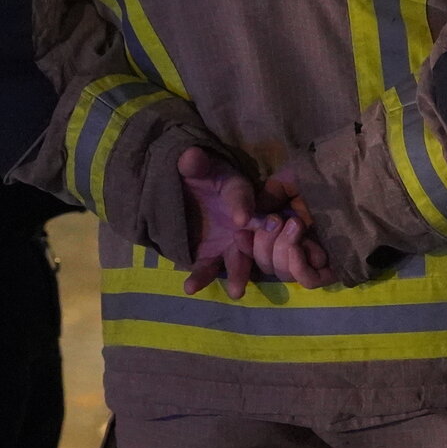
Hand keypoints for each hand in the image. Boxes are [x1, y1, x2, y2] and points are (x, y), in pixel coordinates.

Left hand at [178, 146, 261, 297]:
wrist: (185, 193)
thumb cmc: (198, 176)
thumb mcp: (195, 167)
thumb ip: (193, 164)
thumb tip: (190, 156)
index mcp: (238, 191)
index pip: (242, 196)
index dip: (242, 206)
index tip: (241, 219)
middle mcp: (241, 220)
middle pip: (253, 234)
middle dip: (255, 250)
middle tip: (261, 257)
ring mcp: (228, 240)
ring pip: (238, 258)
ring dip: (239, 275)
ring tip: (236, 291)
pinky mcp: (211, 255)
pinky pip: (209, 267)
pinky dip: (201, 278)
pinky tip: (191, 287)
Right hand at [252, 169, 333, 289]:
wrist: (353, 176)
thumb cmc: (324, 175)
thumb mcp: (289, 180)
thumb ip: (268, 197)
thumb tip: (253, 217)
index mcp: (284, 228)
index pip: (256, 251)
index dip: (244, 248)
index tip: (240, 233)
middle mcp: (297, 245)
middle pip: (266, 264)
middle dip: (263, 244)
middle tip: (277, 219)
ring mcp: (315, 258)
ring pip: (283, 273)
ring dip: (281, 249)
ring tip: (296, 223)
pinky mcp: (334, 268)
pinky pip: (308, 280)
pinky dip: (298, 265)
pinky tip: (301, 244)